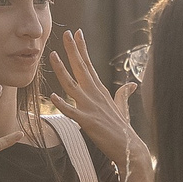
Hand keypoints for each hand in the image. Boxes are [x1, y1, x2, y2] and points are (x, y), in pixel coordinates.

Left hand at [47, 31, 146, 171]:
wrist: (129, 148)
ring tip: (52, 55)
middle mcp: (95, 95)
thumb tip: (131, 84)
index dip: (82, 48)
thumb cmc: (123, 129)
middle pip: (81, 68)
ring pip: (71, 85)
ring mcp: (90, 107)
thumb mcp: (122, 108)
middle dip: (72, 50)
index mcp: (100, 90)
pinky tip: (52, 96)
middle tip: (65, 33)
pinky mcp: (87, 122)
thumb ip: (123, 95)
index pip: (89, 65)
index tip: (77, 33)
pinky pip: (71, 111)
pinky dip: (61, 104)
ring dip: (61, 70)